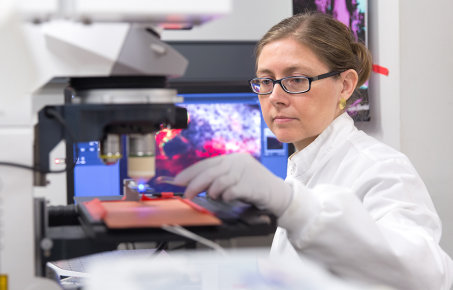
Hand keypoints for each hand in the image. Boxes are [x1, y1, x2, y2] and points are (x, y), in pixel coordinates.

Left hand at [173, 153, 292, 216]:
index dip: (190, 172)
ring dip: (212, 191)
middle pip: (210, 171)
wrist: (280, 195)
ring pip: (219, 180)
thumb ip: (219, 178)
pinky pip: (231, 190)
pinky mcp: (251, 184)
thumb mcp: (236, 178)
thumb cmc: (256, 188)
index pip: (207, 163)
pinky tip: (227, 198)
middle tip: (186, 194)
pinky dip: (225, 196)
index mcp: (233, 158)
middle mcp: (238, 162)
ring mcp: (246, 172)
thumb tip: (195, 186)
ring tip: (213, 197)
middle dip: (194, 184)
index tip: (177, 181)